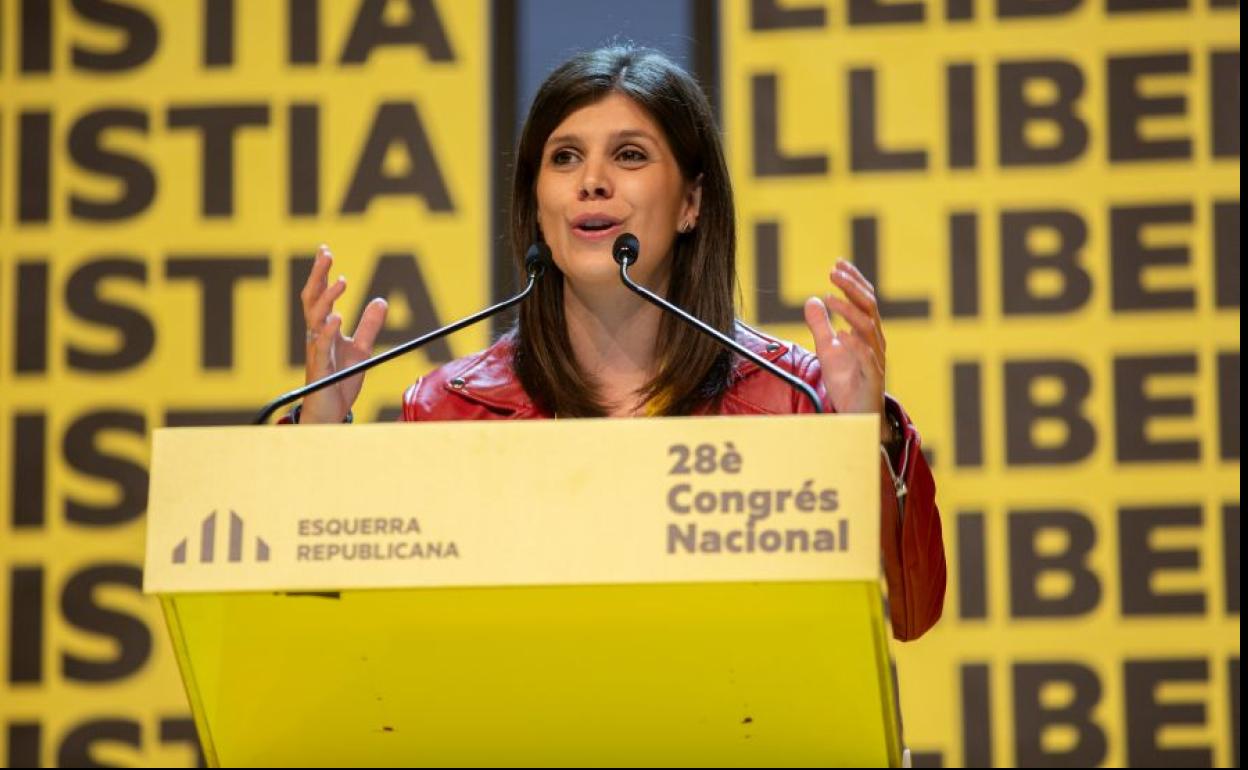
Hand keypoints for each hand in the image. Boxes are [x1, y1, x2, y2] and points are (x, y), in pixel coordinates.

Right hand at [298, 244, 387, 422]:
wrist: (331, 412)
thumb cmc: (340, 380)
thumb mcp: (361, 349)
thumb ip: (369, 326)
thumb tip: (380, 300)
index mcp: (324, 329)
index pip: (320, 295)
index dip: (321, 273)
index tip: (325, 250)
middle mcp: (316, 336)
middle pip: (312, 300)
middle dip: (318, 276)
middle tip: (326, 254)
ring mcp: (315, 351)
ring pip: (315, 319)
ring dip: (328, 299)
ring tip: (341, 282)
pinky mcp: (319, 368)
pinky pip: (321, 347)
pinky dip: (328, 332)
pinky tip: (337, 319)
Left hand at [802, 259, 885, 418]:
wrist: (857, 415)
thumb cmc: (847, 381)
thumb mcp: (827, 349)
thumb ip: (821, 325)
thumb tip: (812, 299)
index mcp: (867, 332)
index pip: (864, 299)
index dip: (853, 280)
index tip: (838, 263)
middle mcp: (876, 341)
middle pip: (869, 307)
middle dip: (852, 287)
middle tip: (834, 271)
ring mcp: (876, 359)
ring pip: (868, 329)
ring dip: (849, 311)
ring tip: (830, 298)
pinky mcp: (872, 378)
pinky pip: (867, 358)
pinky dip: (855, 345)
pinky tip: (841, 334)